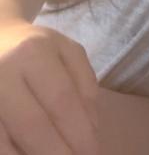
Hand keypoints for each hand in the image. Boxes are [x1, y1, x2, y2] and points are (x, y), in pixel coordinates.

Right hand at [0, 18, 99, 153]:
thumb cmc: (36, 50)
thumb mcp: (67, 52)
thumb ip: (85, 85)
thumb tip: (91, 129)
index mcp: (33, 53)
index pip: (61, 99)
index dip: (79, 131)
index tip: (93, 152)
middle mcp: (4, 73)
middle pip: (33, 125)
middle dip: (59, 152)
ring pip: (6, 142)